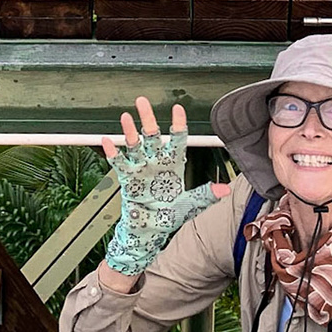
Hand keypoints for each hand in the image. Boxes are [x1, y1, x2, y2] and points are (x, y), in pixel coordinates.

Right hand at [99, 98, 229, 276]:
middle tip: (142, 101)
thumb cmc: (169, 215)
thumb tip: (224, 189)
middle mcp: (156, 162)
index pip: (177, 139)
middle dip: (147, 118)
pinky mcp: (128, 179)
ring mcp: (140, 169)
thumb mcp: (191, 205)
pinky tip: (107, 141)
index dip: (177, 123)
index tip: (177, 108)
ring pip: (134, 145)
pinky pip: (119, 164)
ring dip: (129, 131)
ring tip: (125, 116)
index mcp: (173, 164)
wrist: (150, 230)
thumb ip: (206, 195)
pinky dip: (113, 153)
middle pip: (152, 136)